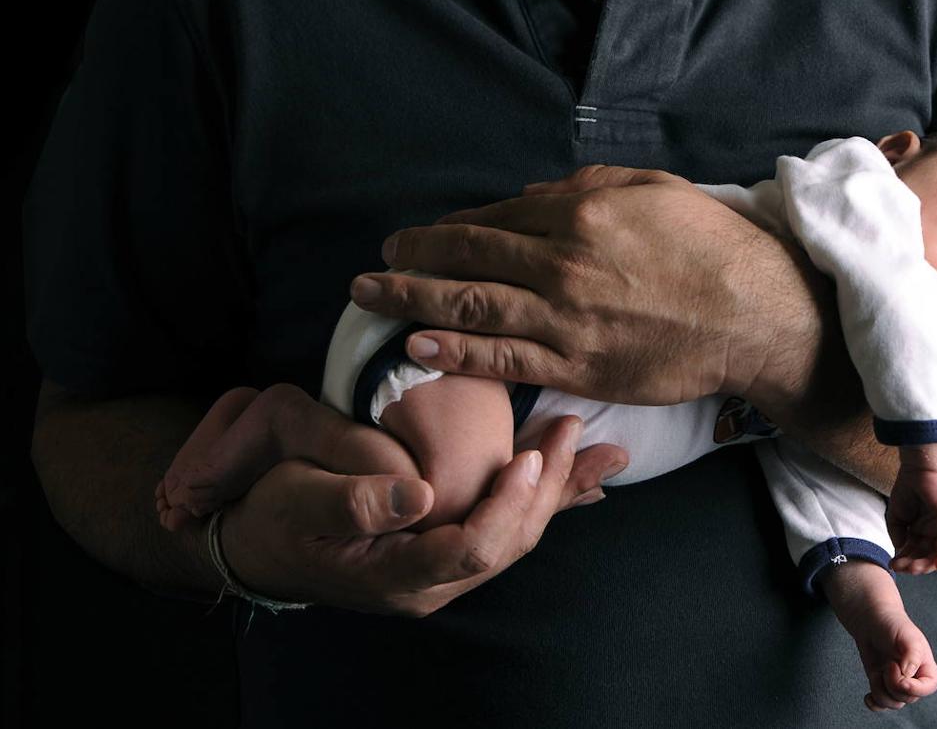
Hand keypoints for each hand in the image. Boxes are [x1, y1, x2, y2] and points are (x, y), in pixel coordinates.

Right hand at [175, 384, 621, 614]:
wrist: (261, 545)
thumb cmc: (275, 518)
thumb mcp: (297, 503)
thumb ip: (354, 502)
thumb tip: (419, 495)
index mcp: (398, 576)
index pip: (472, 547)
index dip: (507, 504)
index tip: (531, 456)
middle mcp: (431, 584)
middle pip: (509, 543)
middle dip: (549, 488)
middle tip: (573, 429)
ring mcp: (443, 572)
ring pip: (515, 536)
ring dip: (556, 491)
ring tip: (599, 448)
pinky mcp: (447, 552)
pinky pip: (505, 529)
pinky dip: (543, 502)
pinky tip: (583, 484)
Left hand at [346, 165, 826, 409]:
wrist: (754, 314)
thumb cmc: (709, 247)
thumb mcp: (653, 189)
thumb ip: (587, 185)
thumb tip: (532, 198)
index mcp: (578, 215)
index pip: (492, 221)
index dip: (445, 230)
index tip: (418, 239)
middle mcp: (561, 266)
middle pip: (466, 260)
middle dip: (410, 262)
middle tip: (375, 268)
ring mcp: (566, 322)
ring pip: (471, 309)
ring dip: (413, 303)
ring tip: (372, 301)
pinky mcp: (578, 368)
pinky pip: (503, 361)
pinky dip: (456, 352)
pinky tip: (419, 346)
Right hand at [886, 443, 936, 573]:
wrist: (919, 467)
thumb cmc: (908, 486)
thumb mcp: (896, 515)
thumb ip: (897, 533)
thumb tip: (900, 549)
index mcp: (924, 530)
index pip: (917, 552)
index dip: (905, 561)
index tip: (892, 565)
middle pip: (928, 556)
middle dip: (914, 565)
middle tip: (900, 568)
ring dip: (927, 564)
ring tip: (912, 567)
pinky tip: (936, 565)